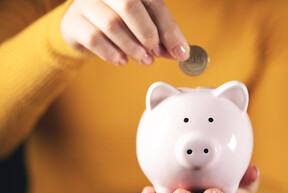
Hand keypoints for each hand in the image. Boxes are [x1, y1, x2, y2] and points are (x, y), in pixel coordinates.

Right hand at [61, 0, 189, 65]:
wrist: (82, 24)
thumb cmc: (118, 21)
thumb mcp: (142, 24)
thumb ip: (160, 35)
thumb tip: (180, 51)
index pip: (153, 2)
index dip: (169, 29)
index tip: (181, 52)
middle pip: (130, 6)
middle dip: (148, 35)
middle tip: (155, 53)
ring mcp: (86, 2)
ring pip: (112, 25)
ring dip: (133, 48)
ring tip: (144, 59)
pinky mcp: (74, 21)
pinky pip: (95, 39)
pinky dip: (113, 54)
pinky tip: (123, 60)